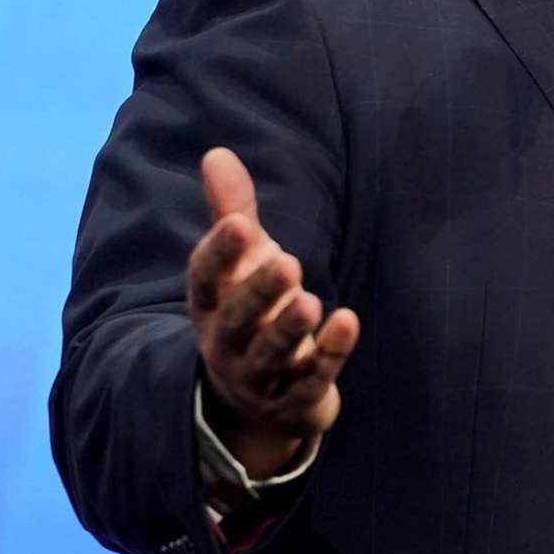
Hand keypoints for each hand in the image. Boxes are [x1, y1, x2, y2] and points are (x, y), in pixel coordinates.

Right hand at [185, 148, 360, 478]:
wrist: (260, 400)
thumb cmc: (252, 313)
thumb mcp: (242, 265)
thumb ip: (232, 213)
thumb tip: (216, 152)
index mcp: (210, 306)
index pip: (204, 280)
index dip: (219, 254)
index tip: (240, 223)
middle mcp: (227, 342)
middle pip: (237, 320)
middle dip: (258, 292)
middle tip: (287, 262)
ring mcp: (260, 375)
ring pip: (271, 354)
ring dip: (289, 329)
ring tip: (310, 300)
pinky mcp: (296, 397)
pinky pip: (312, 378)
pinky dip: (330, 353)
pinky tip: (349, 321)